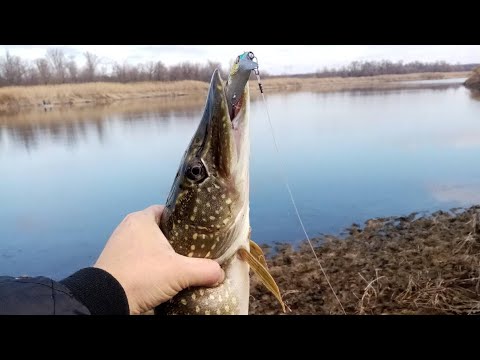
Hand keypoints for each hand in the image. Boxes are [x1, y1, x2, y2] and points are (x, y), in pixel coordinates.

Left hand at [94, 205, 224, 314]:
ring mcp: (118, 246)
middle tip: (191, 251)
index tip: (197, 231)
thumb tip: (219, 273)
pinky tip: (159, 277)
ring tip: (178, 266)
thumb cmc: (141, 276)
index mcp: (142, 219)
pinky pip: (137, 259)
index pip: (168, 210)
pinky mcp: (113, 263)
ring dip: (161, 255)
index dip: (184, 220)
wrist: (106, 300)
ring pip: (147, 245)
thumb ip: (204, 270)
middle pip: (159, 229)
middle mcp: (128, 228)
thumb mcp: (180, 272)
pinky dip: (148, 266)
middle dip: (174, 240)